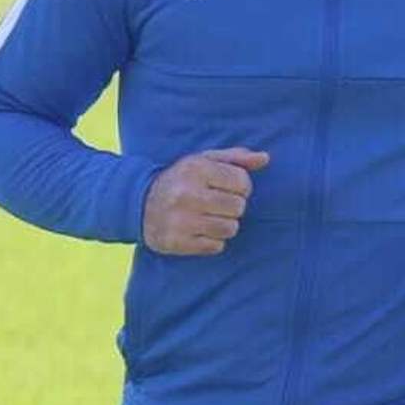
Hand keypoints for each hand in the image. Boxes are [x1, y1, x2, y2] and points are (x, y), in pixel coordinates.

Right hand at [143, 146, 268, 255]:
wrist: (139, 204)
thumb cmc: (181, 180)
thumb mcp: (203, 161)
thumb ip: (236, 158)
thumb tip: (265, 159)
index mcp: (195, 169)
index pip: (242, 182)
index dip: (241, 187)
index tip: (227, 189)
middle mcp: (187, 194)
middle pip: (238, 207)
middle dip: (232, 207)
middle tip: (216, 205)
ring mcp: (181, 220)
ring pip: (230, 229)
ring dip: (224, 226)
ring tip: (208, 218)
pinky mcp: (178, 242)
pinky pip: (216, 246)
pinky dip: (212, 241)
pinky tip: (199, 231)